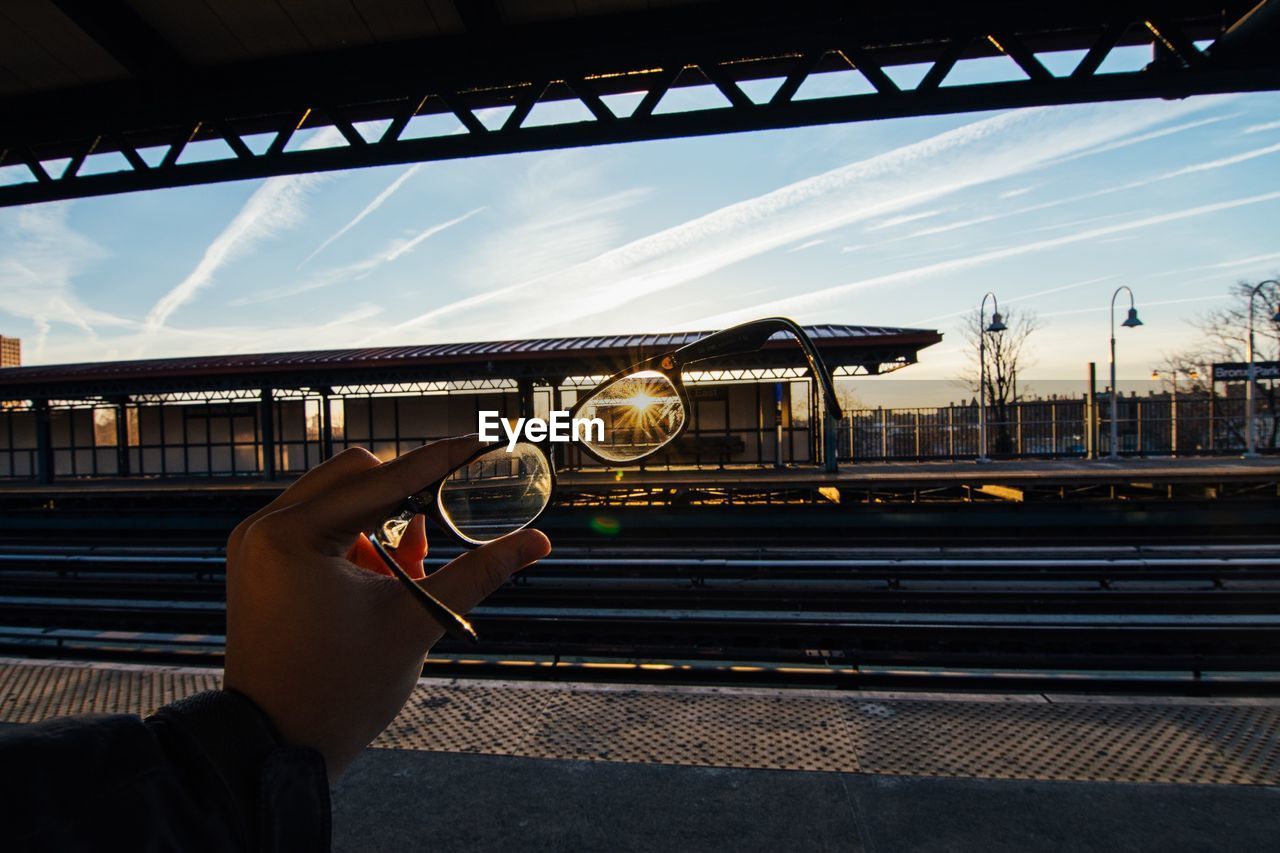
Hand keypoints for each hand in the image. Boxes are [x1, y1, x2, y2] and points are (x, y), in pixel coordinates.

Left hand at [222, 436, 550, 781]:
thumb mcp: (416, 623)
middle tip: (443, 518)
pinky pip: (317, 525)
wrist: (274, 748)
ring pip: (337, 498)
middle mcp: (264, 527)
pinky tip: (381, 575)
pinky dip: (355, 539)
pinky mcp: (259, 563)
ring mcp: (255, 544)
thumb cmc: (340, 692)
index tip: (481, 442)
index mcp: (292, 535)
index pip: (384, 479)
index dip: (440, 460)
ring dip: (380, 520)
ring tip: (406, 570)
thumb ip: (478, 573)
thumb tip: (537, 542)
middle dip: (405, 494)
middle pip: (355, 474)